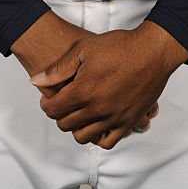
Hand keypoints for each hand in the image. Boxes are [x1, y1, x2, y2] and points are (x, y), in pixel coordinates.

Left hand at [29, 22, 187, 148]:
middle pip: (66, 124)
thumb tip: (36, 80)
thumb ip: (58, 68)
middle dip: (59, 115)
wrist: (151, 51)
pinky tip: (97, 123)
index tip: (48, 99)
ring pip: (84, 137)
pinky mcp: (128, 122)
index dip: (46, 104)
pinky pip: (107, 142)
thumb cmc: (119, 47)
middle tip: (62, 104)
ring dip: (76, 127)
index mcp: (83, 92)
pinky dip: (98, 137)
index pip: (54, 110)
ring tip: (78, 113)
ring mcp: (113, 118)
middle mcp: (96, 110)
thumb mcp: (83, 49)